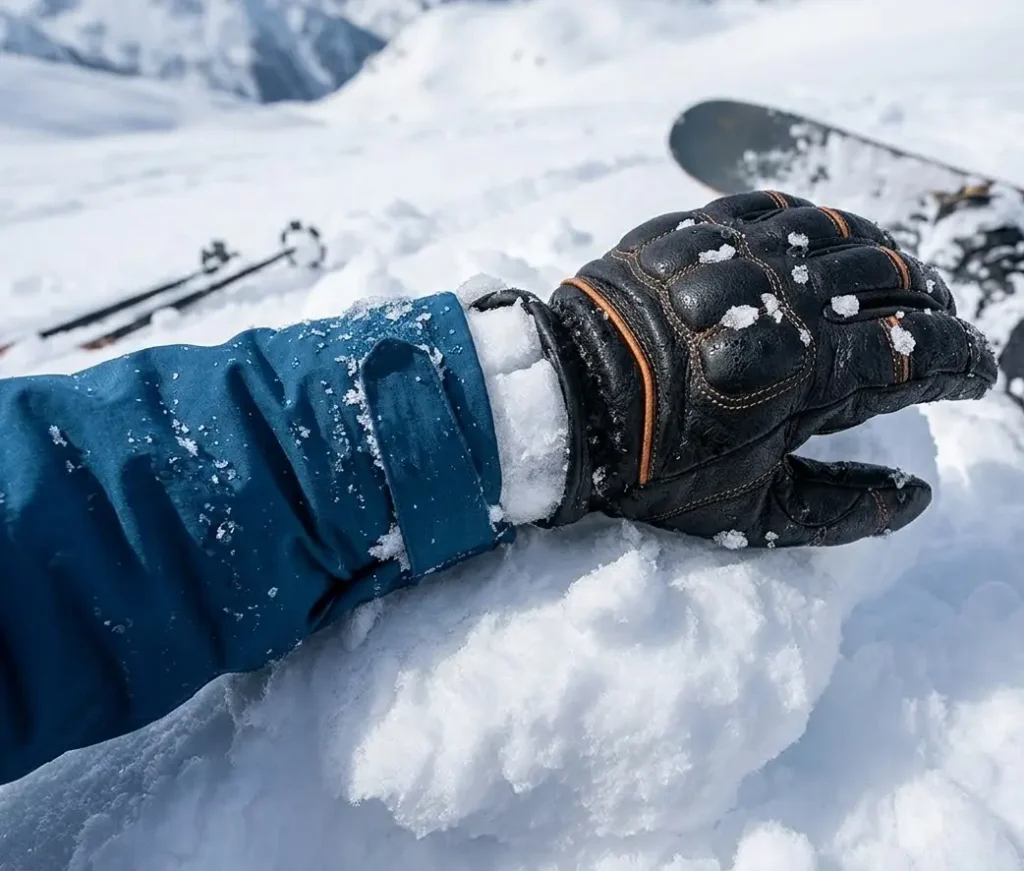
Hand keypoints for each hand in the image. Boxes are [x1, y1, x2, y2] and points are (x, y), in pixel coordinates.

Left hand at [473, 191, 996, 546]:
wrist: (562, 409)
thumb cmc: (652, 468)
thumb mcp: (747, 512)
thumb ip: (840, 510)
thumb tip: (916, 499)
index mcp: (800, 377)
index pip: (914, 354)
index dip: (960, 362)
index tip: (974, 372)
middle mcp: (778, 303)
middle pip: (891, 280)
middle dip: (930, 304)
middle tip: (935, 325)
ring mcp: (734, 257)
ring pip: (841, 232)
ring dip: (883, 254)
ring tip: (894, 278)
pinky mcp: (694, 231)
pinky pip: (775, 206)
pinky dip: (815, 221)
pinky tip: (823, 241)